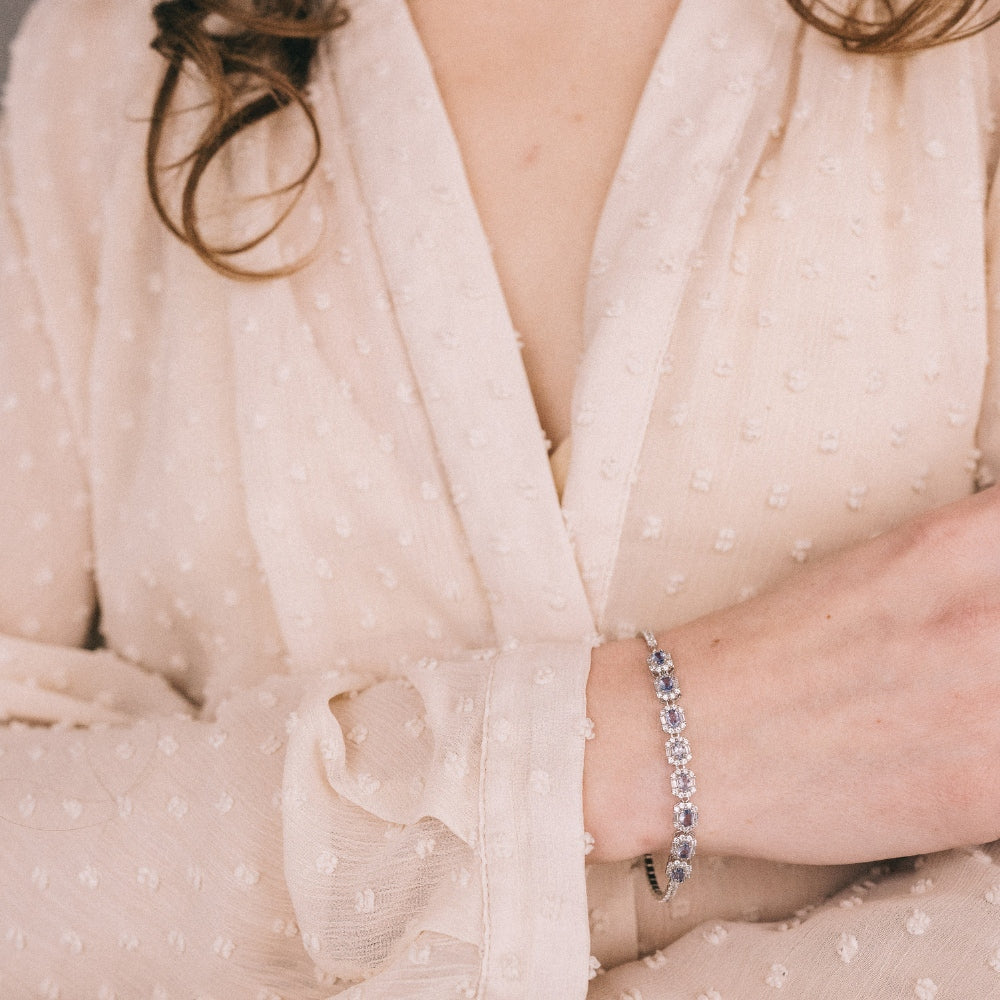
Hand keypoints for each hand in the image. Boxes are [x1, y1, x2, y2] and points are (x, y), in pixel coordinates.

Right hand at [584, 487, 999, 865]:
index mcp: (958, 541)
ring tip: (963, 708)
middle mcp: (989, 614)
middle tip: (973, 665)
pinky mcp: (988, 794)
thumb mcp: (880, 568)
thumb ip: (974, 565)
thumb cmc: (770, 649)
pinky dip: (999, 767)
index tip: (994, 605)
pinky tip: (969, 758)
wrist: (687, 735)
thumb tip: (998, 590)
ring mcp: (995, 708)